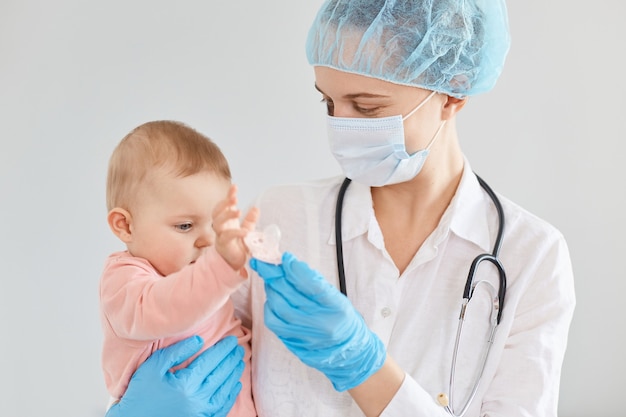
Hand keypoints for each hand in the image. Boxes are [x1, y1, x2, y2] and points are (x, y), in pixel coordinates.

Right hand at [106, 335, 243, 416]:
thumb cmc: (140, 395)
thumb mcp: (152, 367)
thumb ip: (177, 351)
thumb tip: (200, 340)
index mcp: (186, 384)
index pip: (211, 361)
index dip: (223, 349)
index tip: (231, 340)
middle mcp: (197, 400)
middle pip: (221, 374)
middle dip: (231, 359)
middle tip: (238, 348)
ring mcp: (201, 413)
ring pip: (225, 391)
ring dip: (234, 375)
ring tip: (238, 362)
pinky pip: (222, 408)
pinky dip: (231, 395)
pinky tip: (235, 385)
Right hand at [212, 184, 258, 270]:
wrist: (236, 262)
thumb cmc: (239, 245)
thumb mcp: (248, 229)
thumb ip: (251, 219)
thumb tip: (256, 208)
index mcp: (227, 220)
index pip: (226, 204)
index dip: (229, 195)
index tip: (234, 187)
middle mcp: (222, 226)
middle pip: (218, 211)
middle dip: (225, 203)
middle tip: (234, 198)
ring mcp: (220, 235)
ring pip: (218, 222)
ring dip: (227, 215)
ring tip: (239, 211)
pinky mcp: (223, 245)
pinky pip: (226, 236)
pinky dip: (236, 233)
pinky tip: (244, 231)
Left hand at [249, 252, 385, 390]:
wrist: (347, 350)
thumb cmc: (341, 319)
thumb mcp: (337, 297)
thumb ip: (315, 282)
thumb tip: (292, 265)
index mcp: (336, 307)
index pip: (312, 284)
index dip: (295, 269)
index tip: (286, 258)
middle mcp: (320, 322)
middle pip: (290, 295)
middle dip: (274, 275)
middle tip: (264, 263)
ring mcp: (306, 334)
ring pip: (279, 308)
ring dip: (271, 290)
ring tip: (270, 280)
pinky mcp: (294, 342)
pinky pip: (274, 323)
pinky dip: (269, 307)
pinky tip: (272, 300)